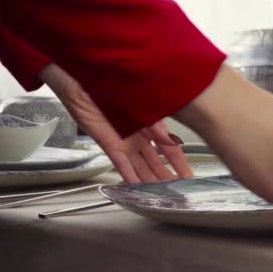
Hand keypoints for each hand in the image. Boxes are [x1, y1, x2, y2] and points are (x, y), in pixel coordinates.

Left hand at [39, 63, 192, 182]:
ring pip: (139, 166)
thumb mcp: (145, 104)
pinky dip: (128, 175)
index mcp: (149, 123)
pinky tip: (136, 185)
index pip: (168, 148)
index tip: (187, 174)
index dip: (178, 162)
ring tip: (159, 194)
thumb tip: (172, 141)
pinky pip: (120, 163)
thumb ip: (158, 125)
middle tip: (175, 190)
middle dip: (165, 176)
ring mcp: (123, 140)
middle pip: (154, 161)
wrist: (85, 77)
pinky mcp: (107, 143)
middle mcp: (137, 134)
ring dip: (148, 180)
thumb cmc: (112, 82)